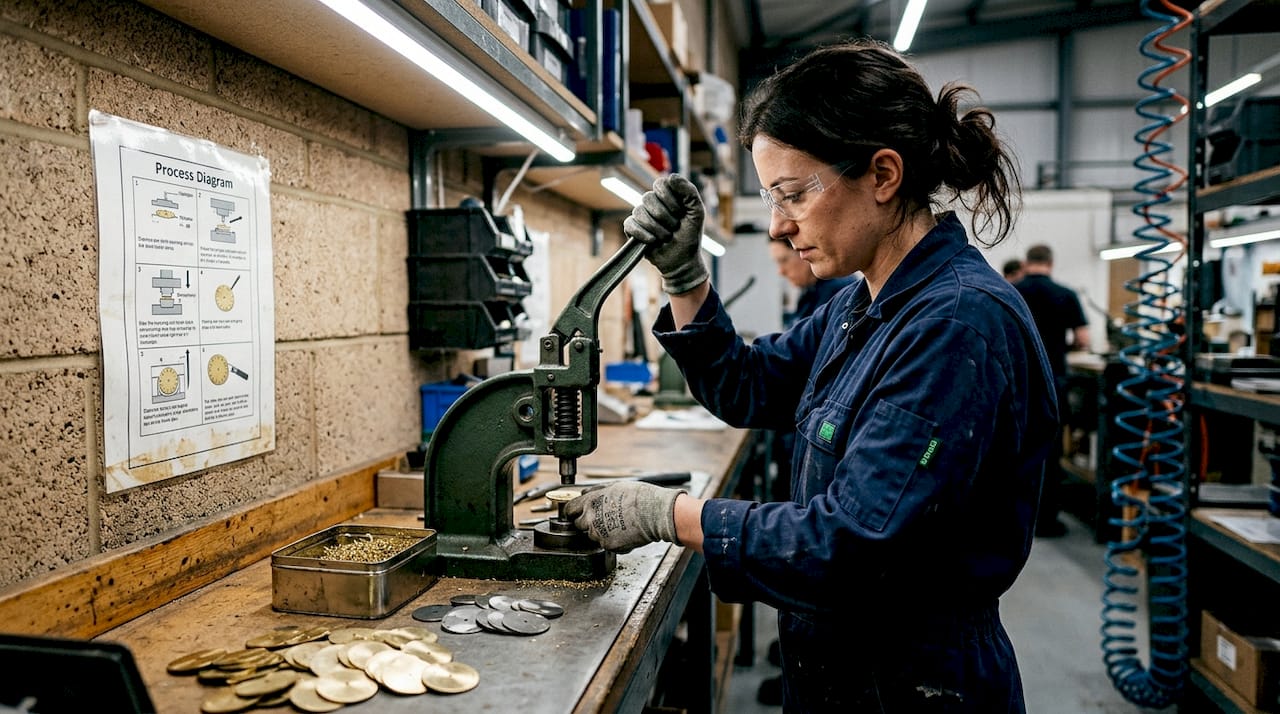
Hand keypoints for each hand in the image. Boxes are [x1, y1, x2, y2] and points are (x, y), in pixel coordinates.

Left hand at [563, 482, 683, 552]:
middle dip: (586, 523)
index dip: (572, 512)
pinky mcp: (608, 546)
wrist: (653, 513)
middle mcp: (590, 518)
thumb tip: (584, 492)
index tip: (574, 514)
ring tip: (617, 525)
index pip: (569, 509)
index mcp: (590, 502)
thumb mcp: (614, 486)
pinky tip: (624, 533)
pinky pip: (606, 545)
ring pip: (592, 535)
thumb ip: (596, 491)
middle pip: (578, 524)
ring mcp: (598, 534)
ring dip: (600, 532)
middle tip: (601, 519)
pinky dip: (613, 541)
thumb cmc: (638, 497)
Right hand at [623, 174, 708, 293]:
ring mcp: (641, 216)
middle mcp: (652, 203)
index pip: (660, 183)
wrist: (682, 261)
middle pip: (648, 197)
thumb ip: (689, 192)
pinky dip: (643, 234)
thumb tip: (672, 176)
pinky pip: (629, 224)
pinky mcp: (632, 230)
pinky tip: (653, 241)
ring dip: (657, 228)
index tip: (680, 212)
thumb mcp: (697, 212)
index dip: (669, 198)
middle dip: (664, 216)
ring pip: (639, 212)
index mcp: (667, 196)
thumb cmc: (690, 235)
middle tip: (674, 227)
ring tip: (666, 237)